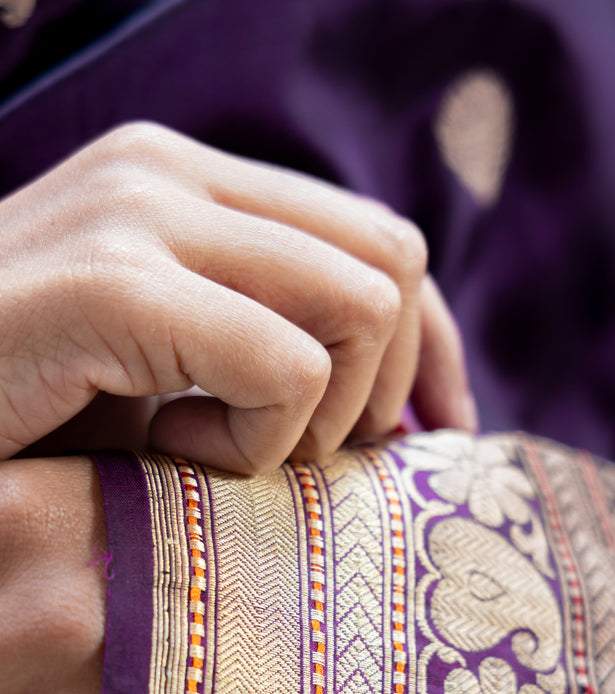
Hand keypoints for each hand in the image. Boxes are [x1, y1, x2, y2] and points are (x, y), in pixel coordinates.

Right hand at [0, 122, 474, 472]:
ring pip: (362, 306)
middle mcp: (169, 171)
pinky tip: (167, 454)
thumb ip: (263, 357)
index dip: (431, 348)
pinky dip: (254, 444)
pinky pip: (284, 369)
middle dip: (384, 387)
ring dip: (317, 419)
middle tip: (303, 462)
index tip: (434, 437)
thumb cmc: (22, 420)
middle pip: (393, 262)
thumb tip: (405, 415)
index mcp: (188, 185)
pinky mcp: (110, 283)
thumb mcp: (161, 376)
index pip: (380, 242)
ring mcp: (138, 213)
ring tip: (211, 452)